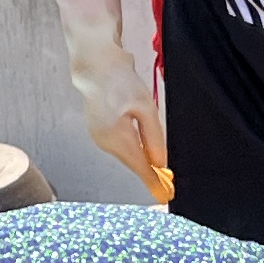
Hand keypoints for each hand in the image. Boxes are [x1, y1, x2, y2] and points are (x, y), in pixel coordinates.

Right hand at [82, 52, 172, 203]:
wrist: (96, 65)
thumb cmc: (120, 80)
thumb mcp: (146, 107)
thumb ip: (154, 138)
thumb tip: (160, 162)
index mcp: (116, 135)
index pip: (140, 166)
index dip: (154, 183)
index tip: (165, 197)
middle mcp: (104, 141)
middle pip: (133, 162)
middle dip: (150, 171)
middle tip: (167, 185)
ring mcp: (99, 137)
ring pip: (127, 154)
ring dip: (141, 158)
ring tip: (155, 162)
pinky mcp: (98, 132)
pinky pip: (120, 146)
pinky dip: (132, 149)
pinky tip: (140, 146)